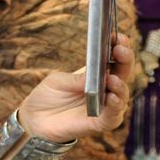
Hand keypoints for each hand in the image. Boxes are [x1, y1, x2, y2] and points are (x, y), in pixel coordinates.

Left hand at [18, 34, 134, 142]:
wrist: (34, 120)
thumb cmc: (47, 96)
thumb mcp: (58, 81)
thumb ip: (77, 78)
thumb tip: (97, 72)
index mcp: (97, 75)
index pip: (114, 59)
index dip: (119, 47)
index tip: (118, 36)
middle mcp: (105, 89)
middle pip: (123, 74)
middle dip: (125, 60)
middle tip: (121, 50)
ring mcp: (105, 106)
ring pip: (122, 95)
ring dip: (120, 85)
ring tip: (112, 78)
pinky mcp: (100, 122)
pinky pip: (113, 116)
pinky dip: (115, 106)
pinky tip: (111, 97)